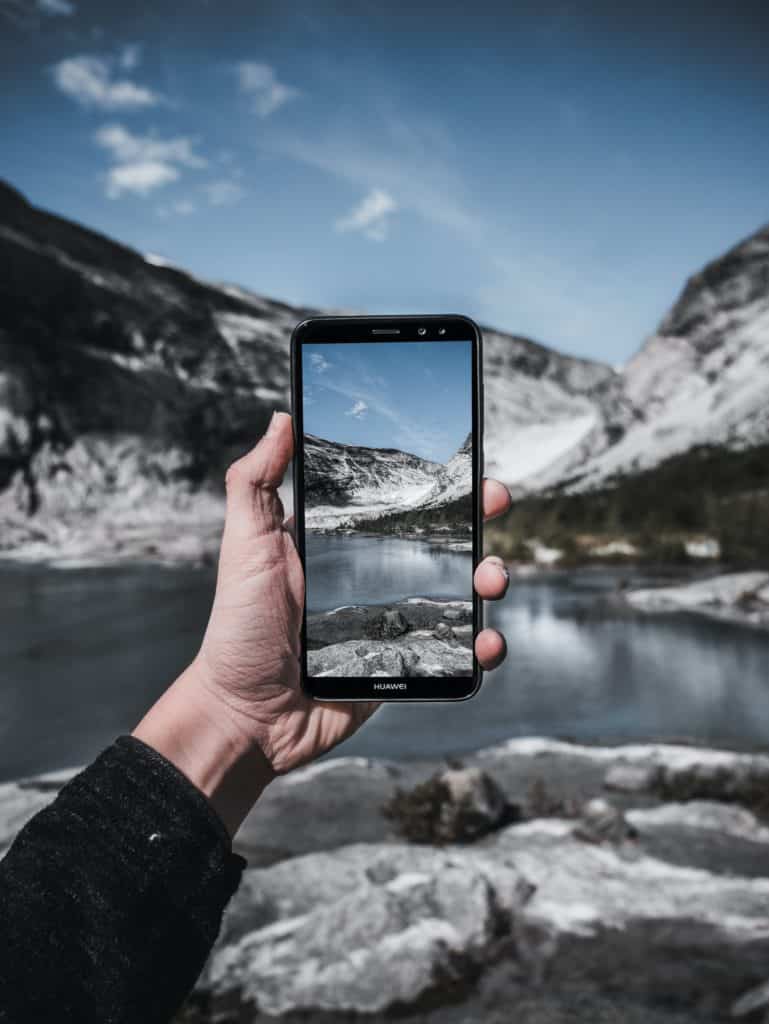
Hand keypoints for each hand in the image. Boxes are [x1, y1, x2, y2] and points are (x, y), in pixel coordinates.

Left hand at [134, 412, 511, 834]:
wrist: (246, 715)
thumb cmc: (239, 628)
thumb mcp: (245, 545)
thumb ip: (256, 481)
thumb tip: (282, 416)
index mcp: (346, 544)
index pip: (402, 501)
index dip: (439, 482)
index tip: (466, 463)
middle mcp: (378, 577)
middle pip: (446, 538)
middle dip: (480, 515)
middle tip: (494, 501)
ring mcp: (398, 623)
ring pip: (464, 592)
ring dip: (492, 576)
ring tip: (491, 579)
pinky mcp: (408, 667)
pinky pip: (459, 653)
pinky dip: (485, 647)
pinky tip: (487, 641)